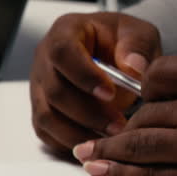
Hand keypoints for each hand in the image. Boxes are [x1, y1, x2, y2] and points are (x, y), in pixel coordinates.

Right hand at [30, 12, 161, 152]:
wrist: (109, 54)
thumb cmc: (119, 42)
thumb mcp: (137, 33)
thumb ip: (138, 46)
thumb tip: (134, 67)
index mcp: (65, 32)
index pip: (62, 52)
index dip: (83, 75)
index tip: (110, 93)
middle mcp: (44, 59)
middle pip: (54, 90)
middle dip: (88, 113)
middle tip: (118, 125)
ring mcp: (39, 86)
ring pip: (46, 116)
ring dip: (78, 132)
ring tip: (109, 139)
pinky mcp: (41, 109)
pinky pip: (46, 132)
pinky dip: (69, 142)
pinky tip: (95, 144)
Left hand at [73, 56, 176, 175]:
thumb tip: (147, 87)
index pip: (162, 73)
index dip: (141, 88)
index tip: (128, 100)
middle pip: (146, 114)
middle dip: (119, 128)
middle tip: (94, 138)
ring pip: (138, 144)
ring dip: (106, 151)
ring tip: (86, 155)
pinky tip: (99, 174)